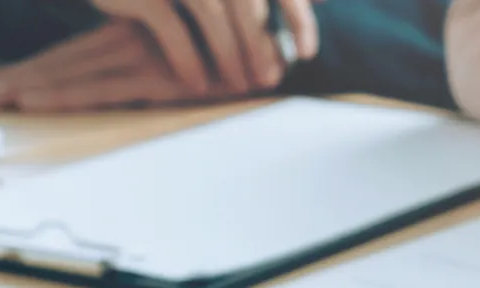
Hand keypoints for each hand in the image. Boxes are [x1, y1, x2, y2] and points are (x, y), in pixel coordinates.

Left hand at [0, 22, 239, 111]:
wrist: (279, 55)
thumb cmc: (235, 58)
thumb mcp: (189, 55)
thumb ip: (156, 60)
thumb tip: (121, 82)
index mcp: (130, 34)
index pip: (66, 55)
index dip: (25, 71)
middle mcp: (128, 42)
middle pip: (55, 65)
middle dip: (9, 80)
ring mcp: (141, 61)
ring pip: (67, 76)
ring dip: (22, 88)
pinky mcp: (158, 79)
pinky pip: (100, 90)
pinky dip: (61, 95)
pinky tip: (30, 100)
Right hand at [92, 0, 318, 94]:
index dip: (297, 17)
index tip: (308, 54)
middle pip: (244, 1)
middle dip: (261, 45)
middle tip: (269, 82)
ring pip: (211, 12)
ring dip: (230, 55)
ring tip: (240, 88)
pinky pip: (171, 27)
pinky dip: (189, 58)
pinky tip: (200, 87)